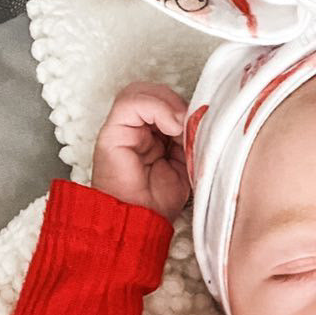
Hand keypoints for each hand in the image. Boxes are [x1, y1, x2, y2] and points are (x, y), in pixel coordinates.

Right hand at [91, 82, 191, 224]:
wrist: (141, 223)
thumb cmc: (159, 204)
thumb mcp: (187, 165)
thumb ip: (190, 139)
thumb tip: (198, 116)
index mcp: (153, 137)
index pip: (168, 102)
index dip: (186, 107)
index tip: (203, 123)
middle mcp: (136, 130)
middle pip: (156, 92)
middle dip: (178, 103)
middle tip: (194, 123)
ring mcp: (122, 129)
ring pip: (142, 90)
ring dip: (168, 102)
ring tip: (181, 125)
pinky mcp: (112, 132)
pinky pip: (130, 101)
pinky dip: (155, 106)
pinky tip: (171, 125)